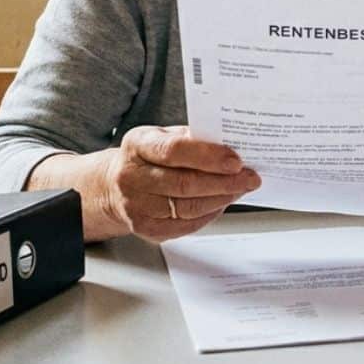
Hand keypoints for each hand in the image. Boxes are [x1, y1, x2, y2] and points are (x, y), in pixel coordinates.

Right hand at [101, 126, 260, 241]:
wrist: (114, 184)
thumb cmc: (148, 156)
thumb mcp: (164, 135)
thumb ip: (193, 138)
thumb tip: (231, 145)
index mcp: (137, 145)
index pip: (174, 151)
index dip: (208, 157)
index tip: (236, 161)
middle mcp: (131, 177)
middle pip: (184, 183)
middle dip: (224, 182)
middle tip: (250, 178)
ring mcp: (135, 206)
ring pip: (187, 207)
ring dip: (221, 199)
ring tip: (241, 189)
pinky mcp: (145, 228)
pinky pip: (185, 225)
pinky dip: (209, 214)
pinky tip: (221, 203)